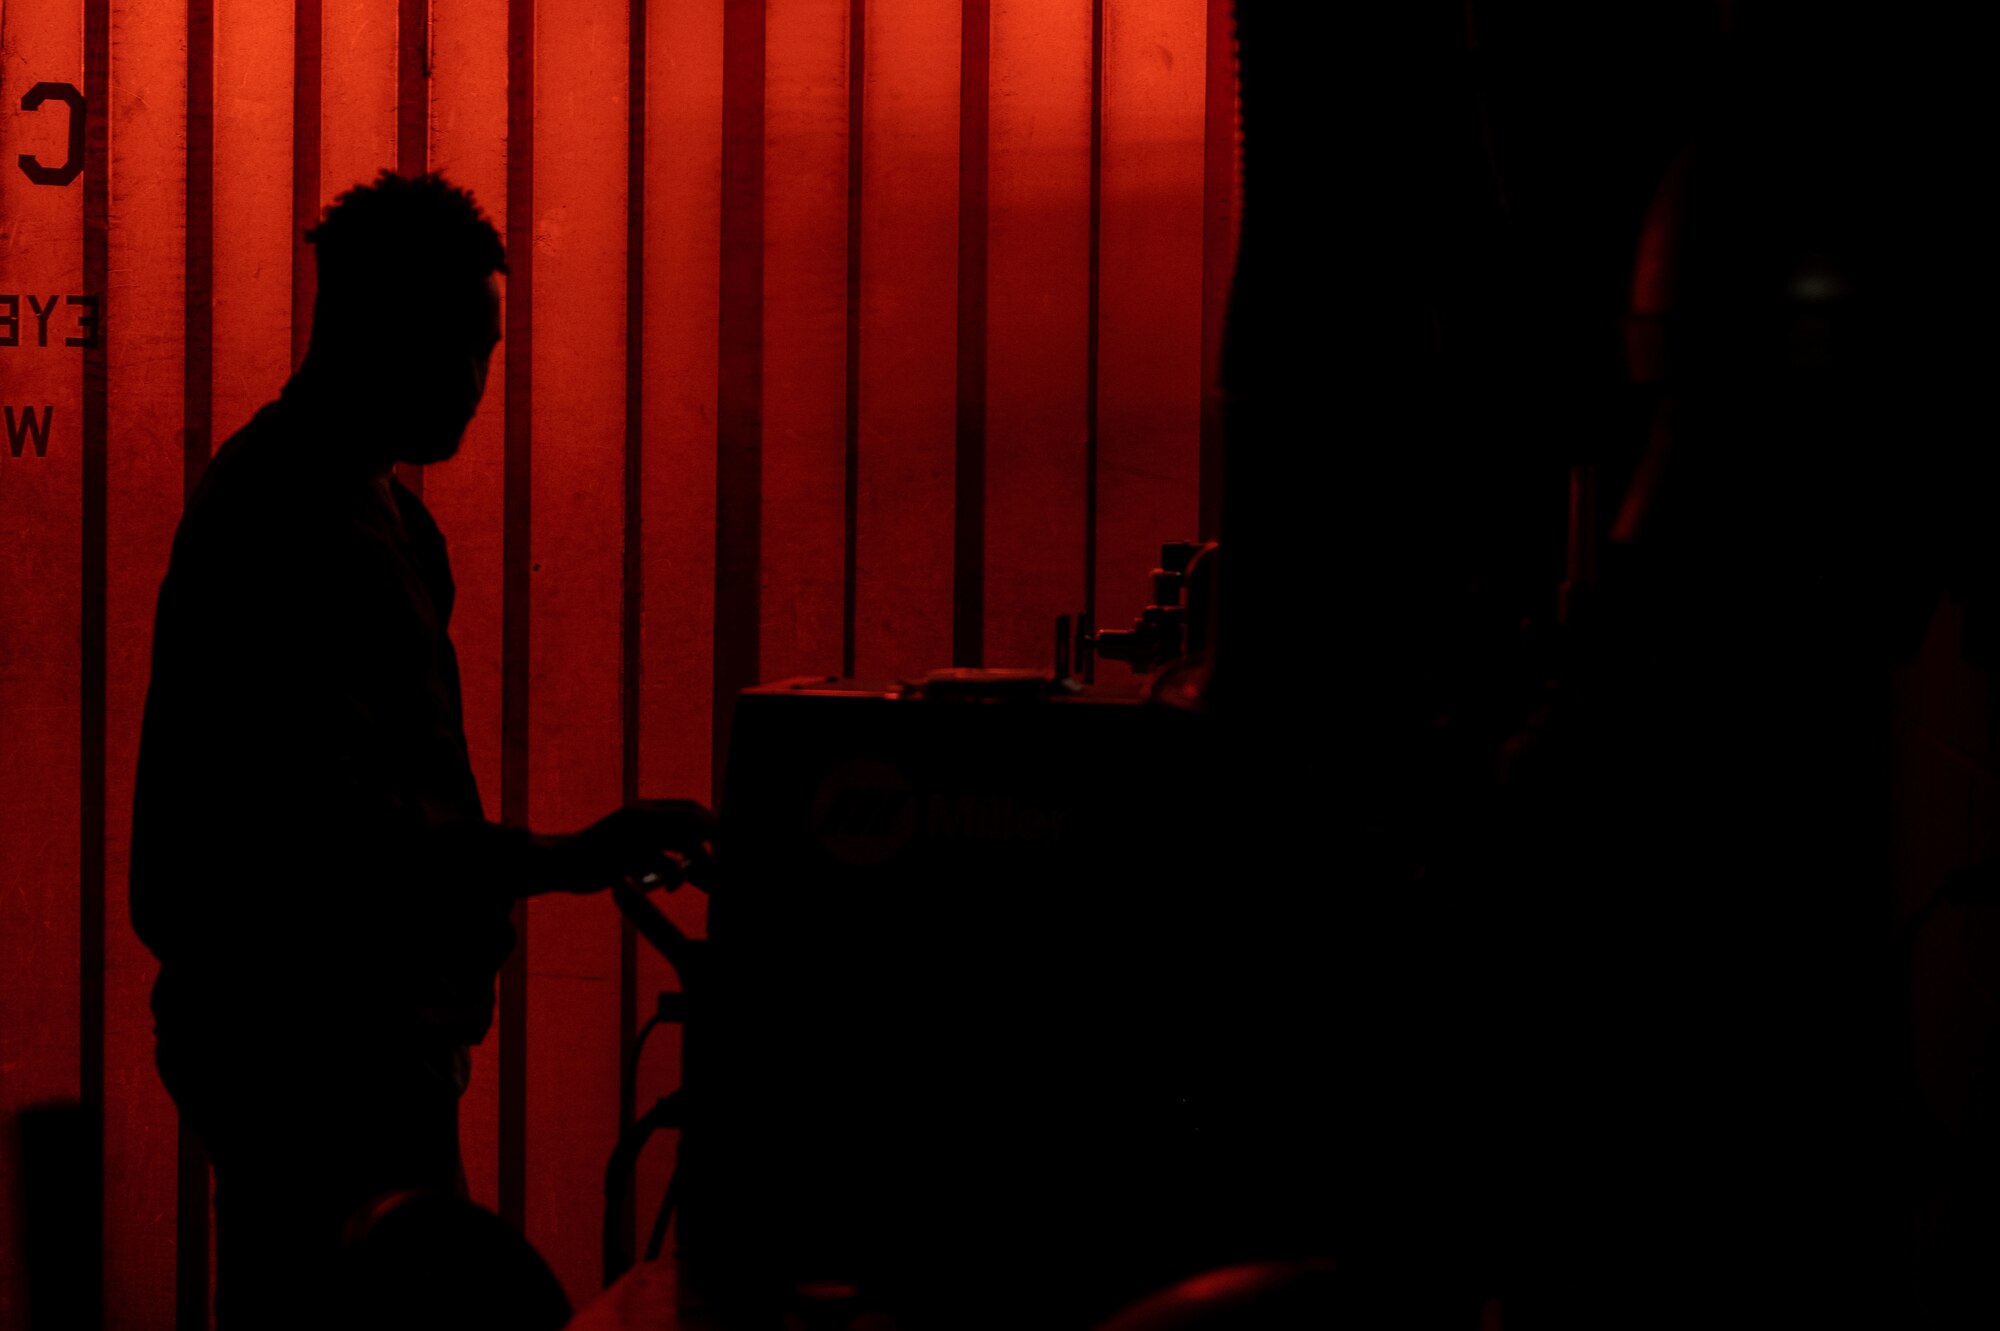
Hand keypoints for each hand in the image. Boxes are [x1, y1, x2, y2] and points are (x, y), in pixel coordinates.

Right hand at [543, 800, 715, 894]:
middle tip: (723, 862)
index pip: (689, 807)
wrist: (559, 862)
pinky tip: (673, 887)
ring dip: (702, 860)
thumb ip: (657, 843)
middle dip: (715, 838)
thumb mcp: (630, 841)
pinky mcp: (626, 854)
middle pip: (693, 819)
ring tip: (709, 877)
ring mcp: (633, 833)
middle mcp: (641, 815)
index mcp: (644, 809)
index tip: (723, 842)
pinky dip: (676, 876)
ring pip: (684, 839)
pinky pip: (664, 863)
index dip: (711, 822)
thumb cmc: (599, 857)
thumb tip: (691, 860)